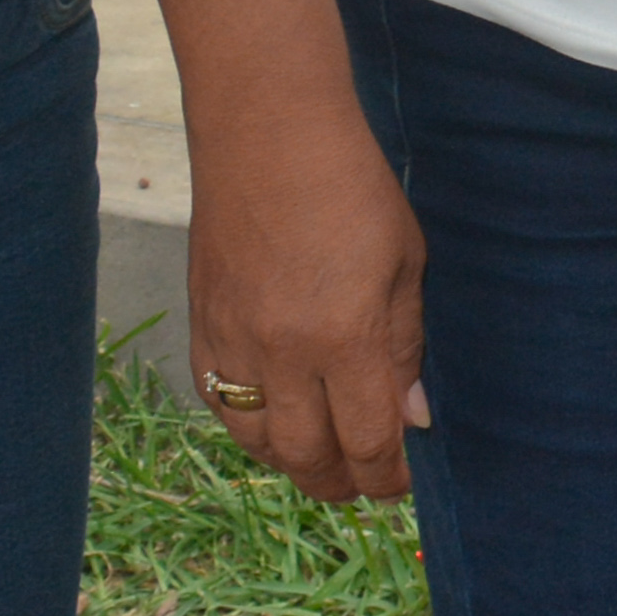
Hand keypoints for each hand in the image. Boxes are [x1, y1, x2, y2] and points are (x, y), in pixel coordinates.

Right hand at [182, 116, 430, 506]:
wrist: (267, 132)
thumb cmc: (352, 187)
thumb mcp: (406, 261)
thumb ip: (405, 346)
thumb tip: (415, 418)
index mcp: (345, 336)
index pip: (367, 441)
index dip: (388, 476)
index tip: (404, 481)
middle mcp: (283, 352)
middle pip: (307, 457)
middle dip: (342, 482)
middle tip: (367, 481)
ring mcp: (233, 341)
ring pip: (256, 441)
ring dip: (293, 462)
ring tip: (323, 459)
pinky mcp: (201, 324)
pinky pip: (219, 402)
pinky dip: (248, 425)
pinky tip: (274, 419)